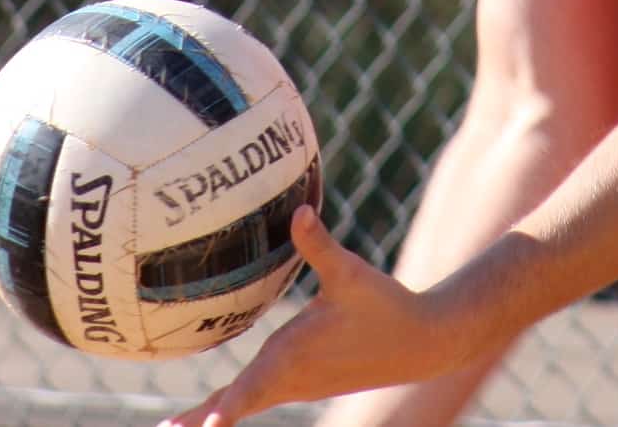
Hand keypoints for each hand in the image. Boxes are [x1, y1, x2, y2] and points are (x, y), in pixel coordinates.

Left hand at [155, 206, 486, 426]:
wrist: (420, 342)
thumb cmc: (384, 305)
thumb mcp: (350, 273)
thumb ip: (319, 245)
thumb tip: (299, 212)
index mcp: (294, 357)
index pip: (253, 389)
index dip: (227, 409)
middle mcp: (290, 377)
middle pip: (234, 403)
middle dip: (197, 420)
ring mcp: (296, 384)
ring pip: (243, 401)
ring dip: (208, 415)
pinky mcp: (302, 381)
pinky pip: (257, 395)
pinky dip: (231, 404)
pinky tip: (215, 407)